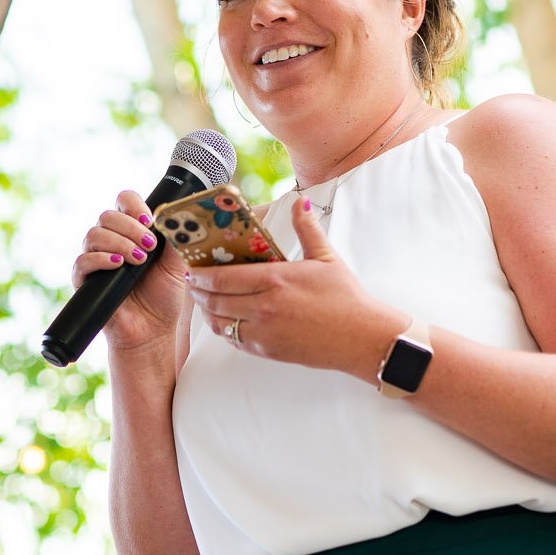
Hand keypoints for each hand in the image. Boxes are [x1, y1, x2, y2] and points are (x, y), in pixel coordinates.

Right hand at [70, 190, 189, 358]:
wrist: (152, 330)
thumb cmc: (163, 296)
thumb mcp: (178, 264)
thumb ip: (177, 239)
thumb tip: (178, 216)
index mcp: (131, 231)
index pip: (124, 202)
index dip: (134, 205)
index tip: (149, 220)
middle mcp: (110, 241)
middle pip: (108, 215)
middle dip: (131, 227)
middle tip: (149, 246)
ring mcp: (95, 259)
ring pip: (94, 234)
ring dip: (119, 243)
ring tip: (138, 260)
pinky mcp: (85, 280)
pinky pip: (83, 260)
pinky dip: (100, 259)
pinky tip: (118, 265)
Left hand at [188, 199, 405, 380]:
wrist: (361, 338)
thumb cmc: (346, 298)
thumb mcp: (326, 258)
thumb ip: (306, 229)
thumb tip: (300, 203)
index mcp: (276, 280)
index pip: (224, 277)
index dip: (203, 275)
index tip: (195, 270)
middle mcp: (265, 307)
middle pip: (216, 301)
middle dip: (199, 293)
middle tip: (194, 285)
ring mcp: (265, 332)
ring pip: (221, 324)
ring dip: (208, 313)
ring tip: (205, 303)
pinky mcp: (269, 351)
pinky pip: (236, 340)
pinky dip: (226, 330)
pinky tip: (227, 321)